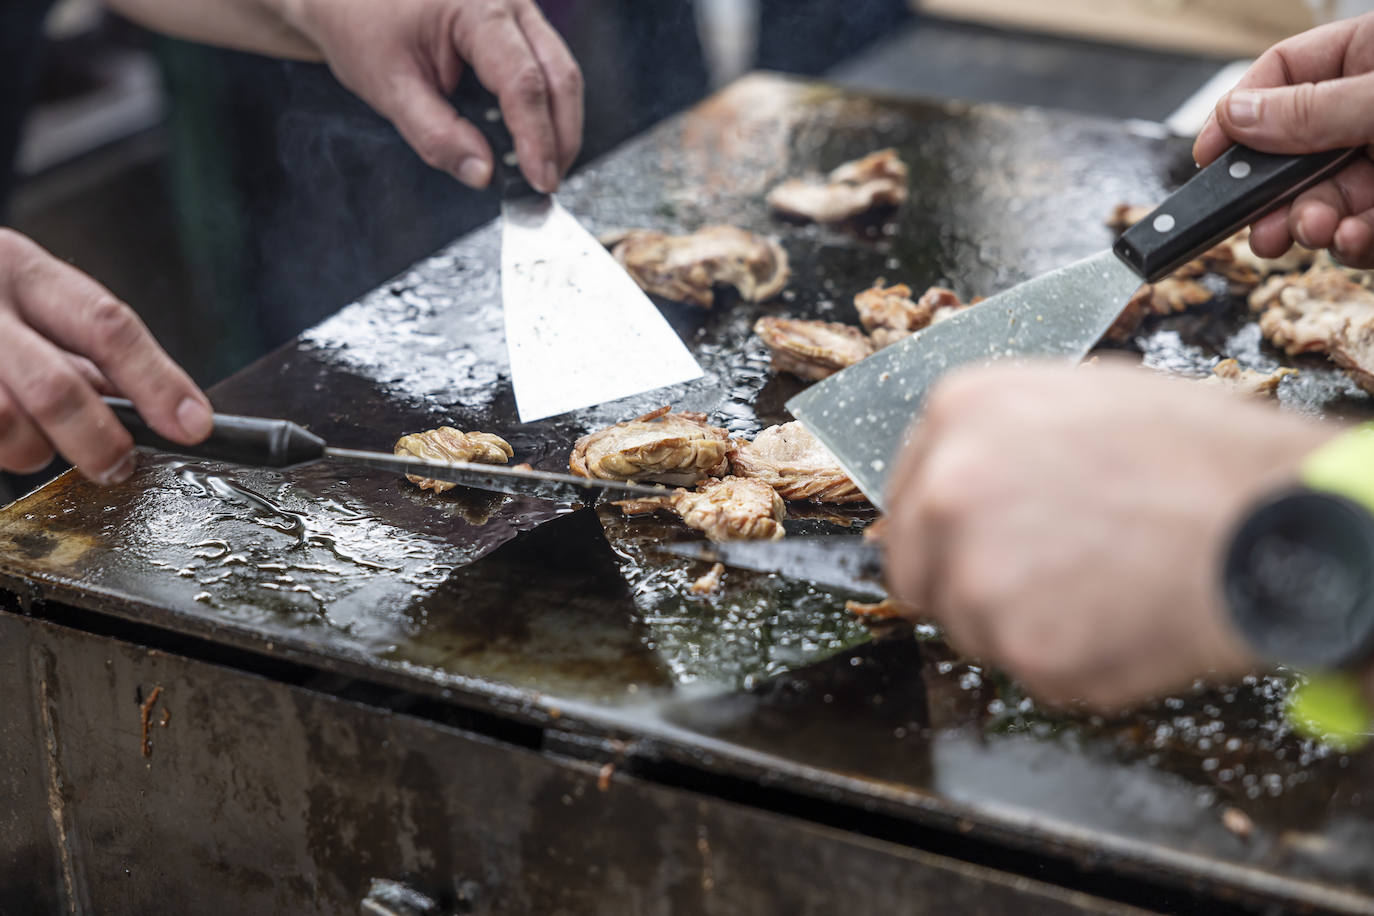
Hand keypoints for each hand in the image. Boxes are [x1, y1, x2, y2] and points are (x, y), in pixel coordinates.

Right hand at [0, 230, 211, 482]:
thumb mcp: (29, 298)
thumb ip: (84, 348)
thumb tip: (161, 405)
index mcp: (21, 269)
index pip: (106, 325)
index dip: (157, 381)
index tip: (193, 425)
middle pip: (55, 388)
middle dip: (98, 440)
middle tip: (117, 465)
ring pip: (4, 426)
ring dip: (30, 450)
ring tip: (30, 437)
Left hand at [282, 0, 582, 192]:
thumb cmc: (362, 25)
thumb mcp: (390, 88)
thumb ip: (437, 134)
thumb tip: (483, 173)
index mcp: (476, 7)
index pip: (522, 81)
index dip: (536, 138)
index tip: (538, 181)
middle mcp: (508, 1)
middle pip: (559, 75)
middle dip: (560, 136)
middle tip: (546, 185)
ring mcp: (517, 10)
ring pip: (561, 72)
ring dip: (558, 125)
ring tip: (542, 169)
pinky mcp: (516, 26)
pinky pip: (545, 67)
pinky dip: (544, 108)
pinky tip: (532, 141)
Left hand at [883, 360, 1334, 709]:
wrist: (1273, 522)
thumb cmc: (1201, 457)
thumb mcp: (1089, 396)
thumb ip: (1009, 436)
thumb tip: (975, 470)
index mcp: (961, 412)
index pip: (906, 497)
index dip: (949, 529)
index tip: (981, 541)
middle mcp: (948, 489)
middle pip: (918, 569)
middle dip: (968, 584)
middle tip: (1044, 581)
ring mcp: (977, 573)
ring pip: (971, 628)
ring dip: (1024, 626)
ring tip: (1104, 590)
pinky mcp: (1020, 646)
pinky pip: (1031, 672)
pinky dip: (1074, 664)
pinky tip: (1124, 621)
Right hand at [1194, 14, 1373, 265]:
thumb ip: (1312, 109)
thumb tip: (1236, 115)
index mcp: (1367, 56)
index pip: (1281, 75)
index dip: (1237, 116)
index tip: (1207, 156)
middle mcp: (1368, 109)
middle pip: (1291, 154)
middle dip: (1273, 196)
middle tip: (1257, 225)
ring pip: (1323, 200)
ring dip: (1312, 225)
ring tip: (1319, 232)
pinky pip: (1360, 231)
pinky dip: (1353, 245)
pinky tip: (1355, 240)